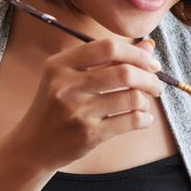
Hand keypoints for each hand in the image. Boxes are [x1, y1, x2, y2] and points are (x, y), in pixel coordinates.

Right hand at [2, 37, 162, 173]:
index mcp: (61, 64)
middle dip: (150, 78)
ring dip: (147, 100)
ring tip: (143, 104)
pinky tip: (141, 119)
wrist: (34, 144)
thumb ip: (110, 60)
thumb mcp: (72, 77)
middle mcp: (66, 85)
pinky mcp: (88, 134)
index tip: (152, 63)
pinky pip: (132, 121)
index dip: (137, 53)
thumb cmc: (58, 105)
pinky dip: (145, 119)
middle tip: (156, 86)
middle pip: (125, 72)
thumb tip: (149, 46)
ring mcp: (77, 111)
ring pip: (132, 98)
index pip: (109, 47)